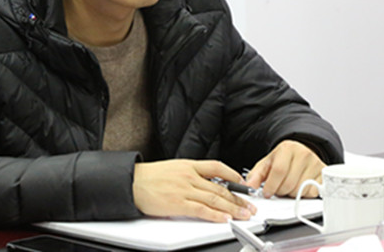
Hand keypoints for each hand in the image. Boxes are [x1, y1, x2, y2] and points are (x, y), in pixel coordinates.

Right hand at [133, 159, 256, 222]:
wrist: (133, 182)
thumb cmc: (149, 176)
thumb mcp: (173, 168)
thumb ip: (189, 174)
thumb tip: (203, 183)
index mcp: (188, 164)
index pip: (216, 166)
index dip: (233, 175)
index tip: (243, 183)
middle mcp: (189, 175)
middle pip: (220, 187)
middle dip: (238, 198)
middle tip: (250, 206)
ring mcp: (185, 189)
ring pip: (215, 199)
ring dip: (232, 209)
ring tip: (244, 215)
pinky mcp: (179, 203)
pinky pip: (202, 210)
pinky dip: (215, 215)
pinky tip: (224, 219)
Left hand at [246, 140, 324, 197]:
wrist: (301, 152)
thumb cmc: (283, 159)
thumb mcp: (267, 162)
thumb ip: (256, 174)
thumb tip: (248, 186)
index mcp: (287, 148)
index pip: (279, 171)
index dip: (271, 185)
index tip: (267, 192)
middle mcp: (303, 154)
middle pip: (289, 183)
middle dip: (280, 191)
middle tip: (278, 188)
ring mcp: (315, 163)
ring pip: (300, 190)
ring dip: (291, 194)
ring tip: (288, 185)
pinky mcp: (323, 174)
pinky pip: (312, 193)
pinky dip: (303, 194)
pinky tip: (300, 186)